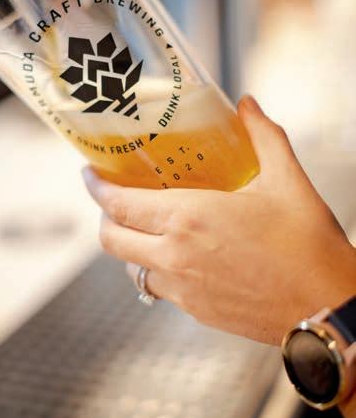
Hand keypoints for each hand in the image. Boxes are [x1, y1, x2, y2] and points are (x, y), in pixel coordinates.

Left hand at [82, 95, 355, 345]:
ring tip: (148, 228)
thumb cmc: (308, 245)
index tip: (89, 175)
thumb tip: (247, 104)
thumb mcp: (287, 180)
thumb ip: (263, 135)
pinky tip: (182, 256)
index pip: (119, 205)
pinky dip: (158, 270)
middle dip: (105, 218)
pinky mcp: (197, 312)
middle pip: (111, 240)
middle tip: (113, 201)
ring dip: (132, 246)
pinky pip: (161, 289)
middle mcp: (175, 256)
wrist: (328, 308)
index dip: (97, 189)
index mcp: (188, 219)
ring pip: (132, 267)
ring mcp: (183, 289)